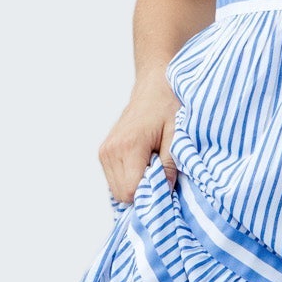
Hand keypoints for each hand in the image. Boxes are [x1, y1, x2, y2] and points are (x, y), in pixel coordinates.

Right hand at [98, 74, 182, 202]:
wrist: (154, 86)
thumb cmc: (169, 106)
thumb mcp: (177, 135)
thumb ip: (170, 165)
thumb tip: (165, 191)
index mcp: (128, 146)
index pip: (131, 191)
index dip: (151, 195)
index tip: (166, 186)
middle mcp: (110, 150)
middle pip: (122, 194)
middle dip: (144, 192)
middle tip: (162, 176)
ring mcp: (104, 152)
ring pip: (117, 190)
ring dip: (136, 186)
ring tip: (153, 167)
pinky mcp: (104, 152)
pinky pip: (115, 180)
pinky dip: (129, 179)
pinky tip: (144, 165)